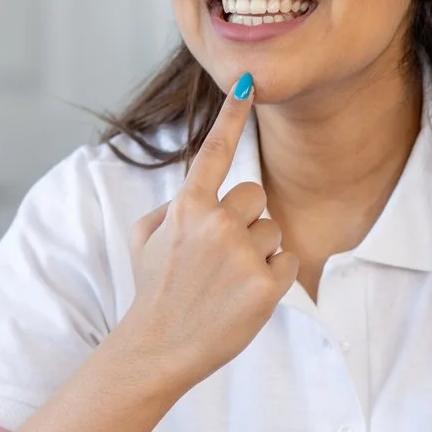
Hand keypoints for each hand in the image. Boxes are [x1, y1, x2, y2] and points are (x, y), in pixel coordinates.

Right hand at [117, 75, 296, 387]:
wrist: (156, 348)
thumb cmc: (153, 291)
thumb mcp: (144, 239)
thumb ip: (171, 206)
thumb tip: (197, 192)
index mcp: (187, 207)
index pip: (214, 151)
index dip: (232, 114)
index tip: (248, 82)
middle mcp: (216, 223)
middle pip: (256, 196)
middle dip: (245, 221)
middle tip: (220, 257)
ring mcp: (242, 254)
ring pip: (273, 229)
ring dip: (259, 251)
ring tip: (228, 282)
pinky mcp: (266, 284)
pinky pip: (288, 261)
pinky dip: (273, 278)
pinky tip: (244, 296)